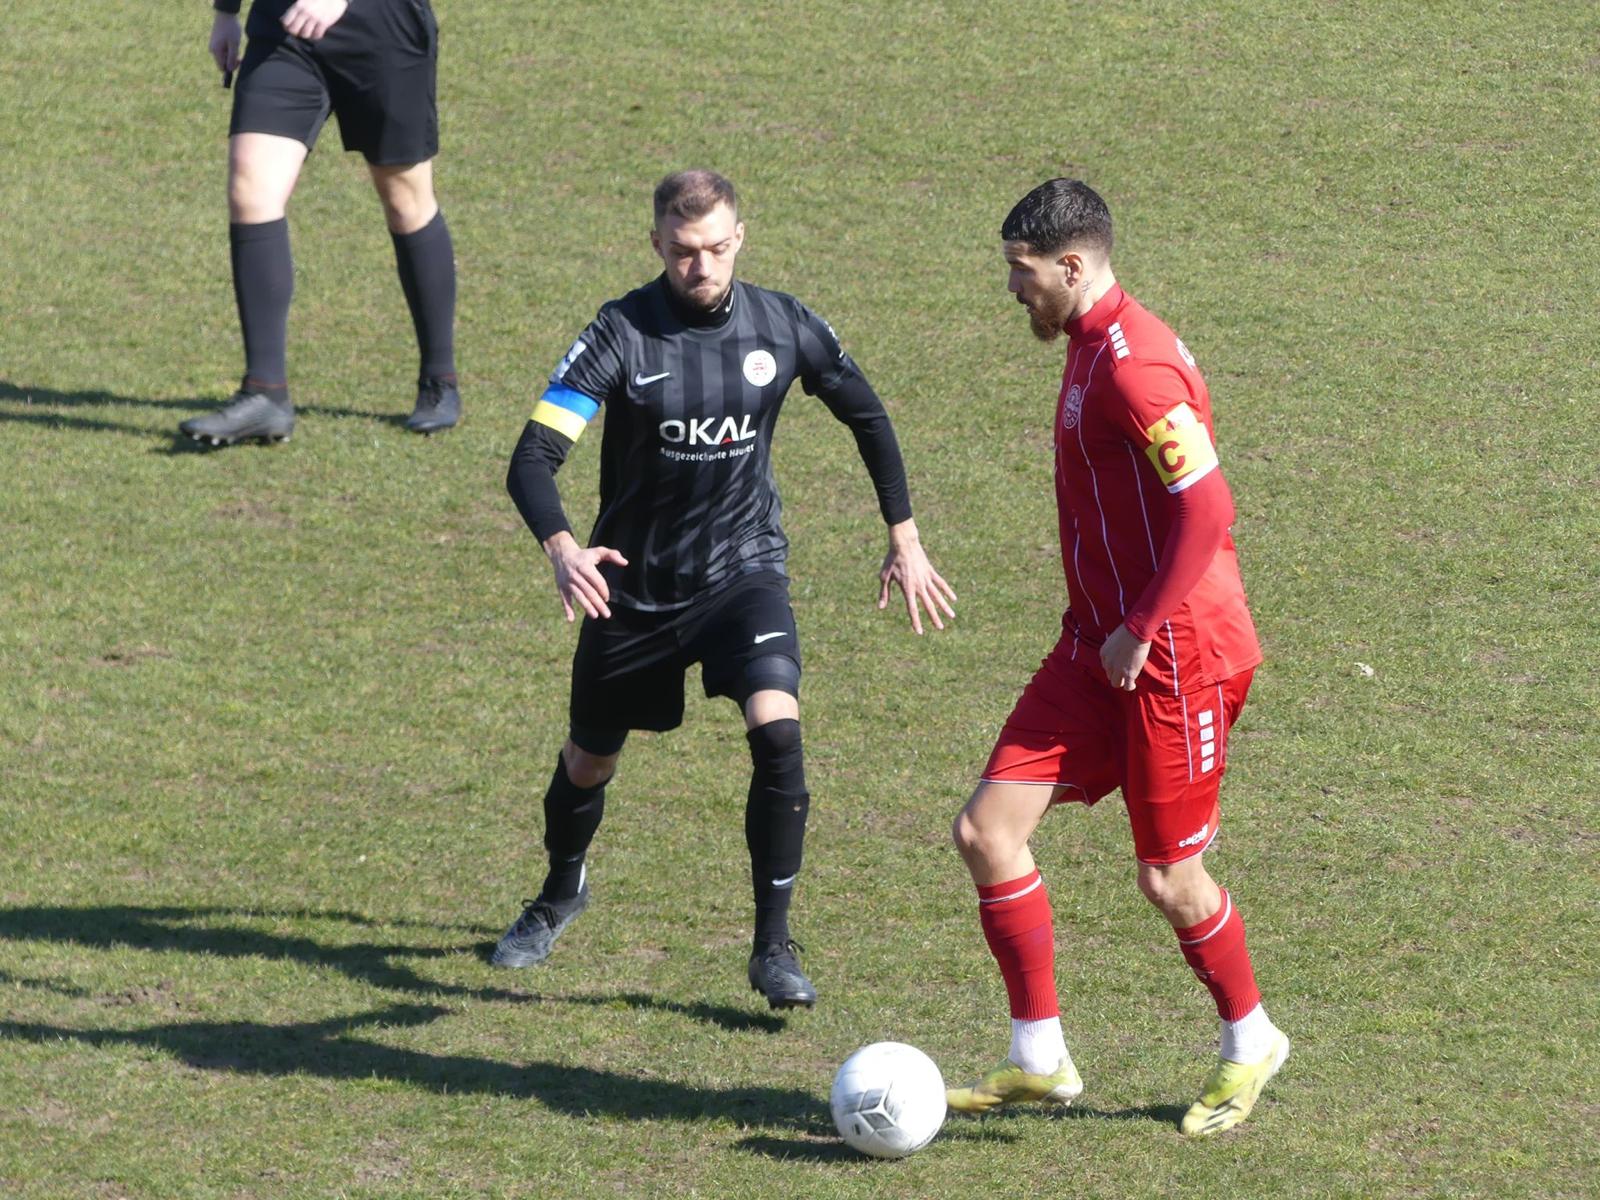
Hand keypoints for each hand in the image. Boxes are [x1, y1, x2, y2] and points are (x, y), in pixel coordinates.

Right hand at [209, 12, 241, 74]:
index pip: (222, 68)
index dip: (231, 67)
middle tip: (240, 54)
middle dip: (232, 61)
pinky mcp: (216, 42)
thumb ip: (232, 57)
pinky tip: (233, 43)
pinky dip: (229, 50)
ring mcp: (214, 46)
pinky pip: (223, 51)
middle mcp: (212, 50)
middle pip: (223, 63)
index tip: (238, 60)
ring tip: (236, 45)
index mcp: (215, 51)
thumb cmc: (231, 29)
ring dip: (232, 54)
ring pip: (224, 57)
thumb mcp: (234, 44)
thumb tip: (229, 69)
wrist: (226, 14)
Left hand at [280, 0, 348, 39]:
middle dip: (294, 32)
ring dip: (305, 34)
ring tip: (307, 31)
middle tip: (297, 31)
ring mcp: (315, 18)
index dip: (286, 27)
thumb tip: (282, 20)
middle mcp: (305, 13)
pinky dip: (315, 35)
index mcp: (298, 6)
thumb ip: (294, 8)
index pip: (287, 21)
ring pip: (305, 34)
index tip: (288, 28)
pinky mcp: (324, 22)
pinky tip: (316, 32)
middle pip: (294, 30)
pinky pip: (317, 35)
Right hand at [544, 532, 628, 621]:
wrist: (562, 554)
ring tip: (595, 616)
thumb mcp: (598, 551)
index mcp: (585, 567)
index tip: (607, 598)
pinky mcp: (562, 587)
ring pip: (579, 597)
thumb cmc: (584, 555)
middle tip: (607, 615)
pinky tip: (571, 619)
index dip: (604, 591)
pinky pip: (565, 599)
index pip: (597, 582)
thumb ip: (612, 555)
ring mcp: (568, 583)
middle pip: (589, 592)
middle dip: (598, 604)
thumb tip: (625, 562)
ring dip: (587, 607)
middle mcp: (576, 576)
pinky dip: (567, 609)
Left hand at [878, 518, 956, 634]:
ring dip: (944, 607)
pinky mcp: (930, 571)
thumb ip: (884, 593)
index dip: (915, 621)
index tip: (919, 632)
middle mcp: (919, 585)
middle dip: (934, 618)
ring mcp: (926, 578)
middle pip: (928, 605)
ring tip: (952, 616)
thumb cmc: (892, 560)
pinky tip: (953, 599)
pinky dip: (947, 591)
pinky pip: (941, 583)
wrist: (903, 543)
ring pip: (937, 596)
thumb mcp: (884, 576)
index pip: (912, 609)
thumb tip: (881, 607)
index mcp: (907, 588)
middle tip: (940, 628)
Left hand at [1100, 624, 1151, 690]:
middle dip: (1116, 674)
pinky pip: (1127, 686)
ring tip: (1128, 681)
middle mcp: (1108, 663)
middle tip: (1124, 672)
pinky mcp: (1128, 674)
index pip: (1106, 665)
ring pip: (1116, 683)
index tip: (1119, 664)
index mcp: (1104, 653)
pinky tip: (1133, 684)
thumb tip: (1122, 649)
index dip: (1113, 666)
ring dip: (1122, 682)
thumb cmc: (1128, 630)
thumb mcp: (1115, 639)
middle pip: (1109, 674)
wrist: (1135, 631)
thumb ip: (1115, 647)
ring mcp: (1118, 669)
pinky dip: (1130, 686)